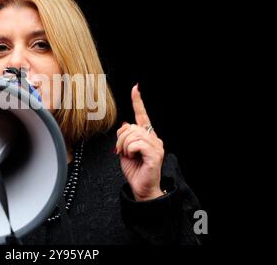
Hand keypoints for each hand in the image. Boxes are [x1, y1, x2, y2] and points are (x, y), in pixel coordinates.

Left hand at [115, 84, 164, 200]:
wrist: (141, 188)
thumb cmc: (134, 171)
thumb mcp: (124, 151)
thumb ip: (125, 137)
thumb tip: (125, 125)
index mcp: (147, 136)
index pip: (142, 115)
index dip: (137, 101)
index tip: (135, 88)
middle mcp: (154, 138)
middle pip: (131, 127)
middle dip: (120, 139)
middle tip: (122, 151)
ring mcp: (156, 146)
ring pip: (132, 134)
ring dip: (124, 146)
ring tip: (128, 156)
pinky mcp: (155, 154)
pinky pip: (136, 144)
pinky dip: (129, 150)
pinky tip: (133, 157)